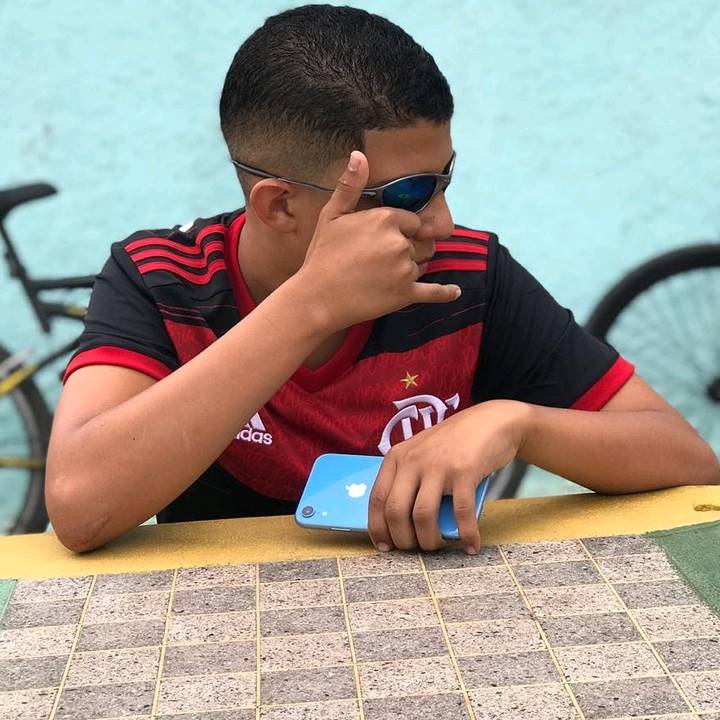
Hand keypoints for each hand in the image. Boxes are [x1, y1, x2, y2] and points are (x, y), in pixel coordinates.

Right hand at [298, 151, 460, 330]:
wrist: (317, 298)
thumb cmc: (322, 255)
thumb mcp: (332, 215)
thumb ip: (349, 185)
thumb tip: (359, 155)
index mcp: (386, 219)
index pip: (412, 221)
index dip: (401, 230)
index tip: (382, 240)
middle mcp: (400, 242)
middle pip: (419, 243)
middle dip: (407, 249)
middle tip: (382, 260)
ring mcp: (405, 269)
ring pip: (422, 264)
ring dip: (413, 268)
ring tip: (389, 274)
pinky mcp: (406, 294)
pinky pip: (434, 292)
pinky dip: (446, 293)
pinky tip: (455, 292)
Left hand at [368, 400, 530, 553]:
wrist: (490, 421)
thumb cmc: (453, 443)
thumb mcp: (421, 453)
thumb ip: (408, 480)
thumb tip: (399, 523)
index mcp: (397, 457)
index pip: (376, 498)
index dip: (378, 527)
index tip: (383, 546)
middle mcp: (413, 460)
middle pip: (396, 511)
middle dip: (403, 539)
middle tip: (414, 549)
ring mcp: (438, 465)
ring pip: (422, 516)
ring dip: (429, 540)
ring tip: (438, 547)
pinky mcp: (464, 471)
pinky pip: (460, 512)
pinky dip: (466, 534)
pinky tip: (470, 545)